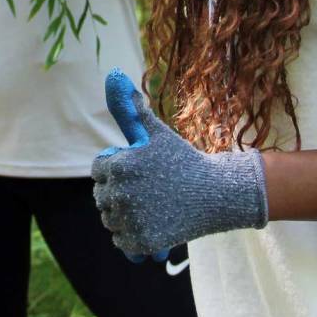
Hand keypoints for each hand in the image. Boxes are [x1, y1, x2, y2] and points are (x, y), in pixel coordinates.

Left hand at [91, 70, 268, 259]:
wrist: (217, 194)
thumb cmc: (182, 159)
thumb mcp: (153, 132)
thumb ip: (129, 109)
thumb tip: (113, 74)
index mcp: (117, 165)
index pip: (100, 169)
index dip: (121, 167)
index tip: (145, 169)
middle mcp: (119, 194)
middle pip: (102, 196)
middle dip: (122, 192)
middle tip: (152, 188)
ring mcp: (130, 221)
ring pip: (111, 219)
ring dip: (127, 215)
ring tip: (155, 204)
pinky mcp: (141, 242)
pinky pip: (122, 242)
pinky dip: (134, 236)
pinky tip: (155, 222)